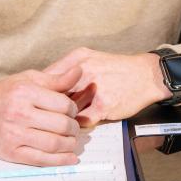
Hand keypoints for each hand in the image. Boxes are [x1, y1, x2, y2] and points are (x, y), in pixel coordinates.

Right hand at [0, 67, 82, 164]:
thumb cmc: (4, 94)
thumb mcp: (28, 79)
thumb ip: (56, 79)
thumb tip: (79, 71)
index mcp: (25, 92)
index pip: (63, 104)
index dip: (73, 109)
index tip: (71, 112)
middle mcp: (19, 113)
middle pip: (61, 125)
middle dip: (74, 128)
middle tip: (74, 128)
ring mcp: (14, 135)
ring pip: (54, 144)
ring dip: (70, 145)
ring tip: (71, 141)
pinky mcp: (11, 152)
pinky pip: (42, 160)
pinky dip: (60, 161)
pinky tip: (69, 158)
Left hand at [44, 48, 169, 125]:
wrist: (145, 75)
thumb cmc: (116, 68)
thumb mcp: (89, 57)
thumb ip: (66, 68)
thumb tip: (43, 81)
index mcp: (78, 58)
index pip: (48, 76)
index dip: (39, 90)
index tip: (35, 99)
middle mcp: (84, 72)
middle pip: (55, 93)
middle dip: (48, 105)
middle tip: (45, 113)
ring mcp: (94, 89)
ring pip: (67, 108)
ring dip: (63, 116)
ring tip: (62, 119)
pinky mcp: (104, 106)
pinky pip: (83, 120)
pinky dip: (79, 123)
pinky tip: (80, 122)